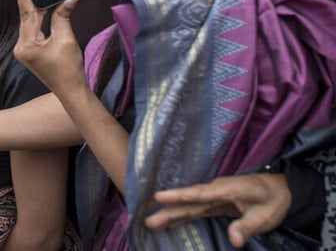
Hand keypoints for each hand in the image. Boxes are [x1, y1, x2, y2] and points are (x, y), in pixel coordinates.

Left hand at [11, 0, 85, 96]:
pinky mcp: (28, 51)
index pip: (26, 13)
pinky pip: (32, 30)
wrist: (70, 91)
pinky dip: (38, 19)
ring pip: (29, 23)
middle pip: (26, 17)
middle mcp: (20, 47)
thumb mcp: (66, 40)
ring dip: (35, 8)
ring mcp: (23, 50)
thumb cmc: (69, 69)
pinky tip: (41, 7)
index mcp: (27, 44)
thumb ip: (63, 17)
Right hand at [145, 173, 290, 247]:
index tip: (159, 196)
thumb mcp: (266, 215)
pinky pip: (196, 209)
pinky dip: (182, 215)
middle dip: (168, 211)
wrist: (281, 188)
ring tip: (152, 222)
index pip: (199, 194)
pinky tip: (171, 221)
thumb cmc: (273, 199)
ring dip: (172, 214)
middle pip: (189, 203)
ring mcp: (215, 197)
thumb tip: (234, 241)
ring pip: (190, 206)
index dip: (179, 196)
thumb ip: (248, 226)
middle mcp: (216, 192)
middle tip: (148, 220)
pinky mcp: (216, 203)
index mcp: (226, 190)